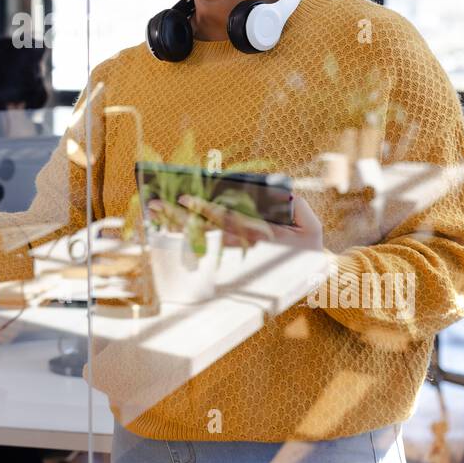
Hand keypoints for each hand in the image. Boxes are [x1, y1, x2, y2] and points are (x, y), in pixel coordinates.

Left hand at [158, 193, 323, 252]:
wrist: (309, 275)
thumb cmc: (306, 246)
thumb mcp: (309, 225)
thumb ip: (294, 204)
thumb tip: (274, 187)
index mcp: (259, 234)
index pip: (226, 219)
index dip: (204, 208)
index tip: (184, 199)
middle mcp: (240, 242)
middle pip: (205, 227)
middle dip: (180, 215)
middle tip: (156, 204)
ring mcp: (233, 248)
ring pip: (200, 234)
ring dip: (176, 222)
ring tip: (154, 209)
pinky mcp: (231, 252)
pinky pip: (203, 241)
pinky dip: (184, 232)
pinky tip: (165, 222)